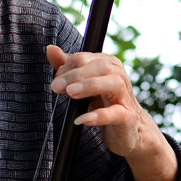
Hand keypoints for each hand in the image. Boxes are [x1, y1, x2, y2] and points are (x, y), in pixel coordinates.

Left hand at [47, 45, 178, 180]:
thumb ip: (68, 67)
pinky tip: (82, 119)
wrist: (129, 131)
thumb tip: (50, 49)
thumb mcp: (84, 84)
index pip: (84, 58)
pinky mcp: (127, 117)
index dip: (66, 68)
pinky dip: (98, 116)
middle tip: (56, 87)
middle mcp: (118, 76)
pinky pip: (115, 114)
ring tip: (71, 93)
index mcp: (108, 64)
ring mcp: (125, 96)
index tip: (56, 83)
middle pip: (98, 66)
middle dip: (74, 75)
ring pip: (112, 83)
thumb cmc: (104, 103)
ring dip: (89, 86)